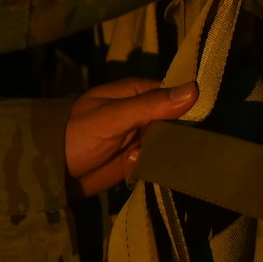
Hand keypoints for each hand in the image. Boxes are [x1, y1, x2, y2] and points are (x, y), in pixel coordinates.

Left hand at [64, 78, 196, 198]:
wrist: (51, 169)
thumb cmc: (77, 132)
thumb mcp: (113, 116)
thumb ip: (150, 105)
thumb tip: (193, 89)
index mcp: (137, 93)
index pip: (175, 95)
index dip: (192, 106)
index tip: (210, 120)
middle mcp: (143, 114)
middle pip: (176, 123)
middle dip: (180, 137)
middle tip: (177, 149)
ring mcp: (141, 139)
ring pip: (169, 146)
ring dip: (166, 156)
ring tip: (146, 160)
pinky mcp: (138, 163)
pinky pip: (158, 165)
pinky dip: (156, 170)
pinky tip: (146, 172)